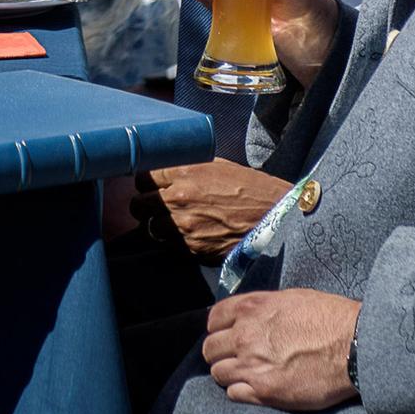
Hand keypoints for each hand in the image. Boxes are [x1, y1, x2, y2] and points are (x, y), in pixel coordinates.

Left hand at [130, 159, 291, 260]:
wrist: (275, 217)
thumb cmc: (250, 188)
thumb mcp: (218, 166)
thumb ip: (188, 168)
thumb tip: (166, 170)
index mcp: (185, 173)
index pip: (142, 178)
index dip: (146, 184)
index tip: (150, 187)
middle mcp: (179, 199)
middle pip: (139, 205)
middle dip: (144, 206)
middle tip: (153, 207)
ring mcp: (184, 226)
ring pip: (150, 228)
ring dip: (158, 226)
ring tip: (173, 223)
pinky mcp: (193, 248)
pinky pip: (170, 245)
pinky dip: (175, 241)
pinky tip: (190, 235)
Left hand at [201, 289, 360, 410]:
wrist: (355, 346)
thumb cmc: (330, 318)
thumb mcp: (291, 298)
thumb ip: (263, 308)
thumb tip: (252, 316)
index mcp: (251, 309)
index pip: (213, 319)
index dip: (220, 328)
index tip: (228, 333)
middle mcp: (245, 336)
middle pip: (211, 348)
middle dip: (221, 352)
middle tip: (235, 356)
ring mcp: (252, 365)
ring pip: (218, 372)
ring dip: (229, 373)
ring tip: (245, 373)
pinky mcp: (265, 392)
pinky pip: (234, 393)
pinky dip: (240, 391)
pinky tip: (255, 387)